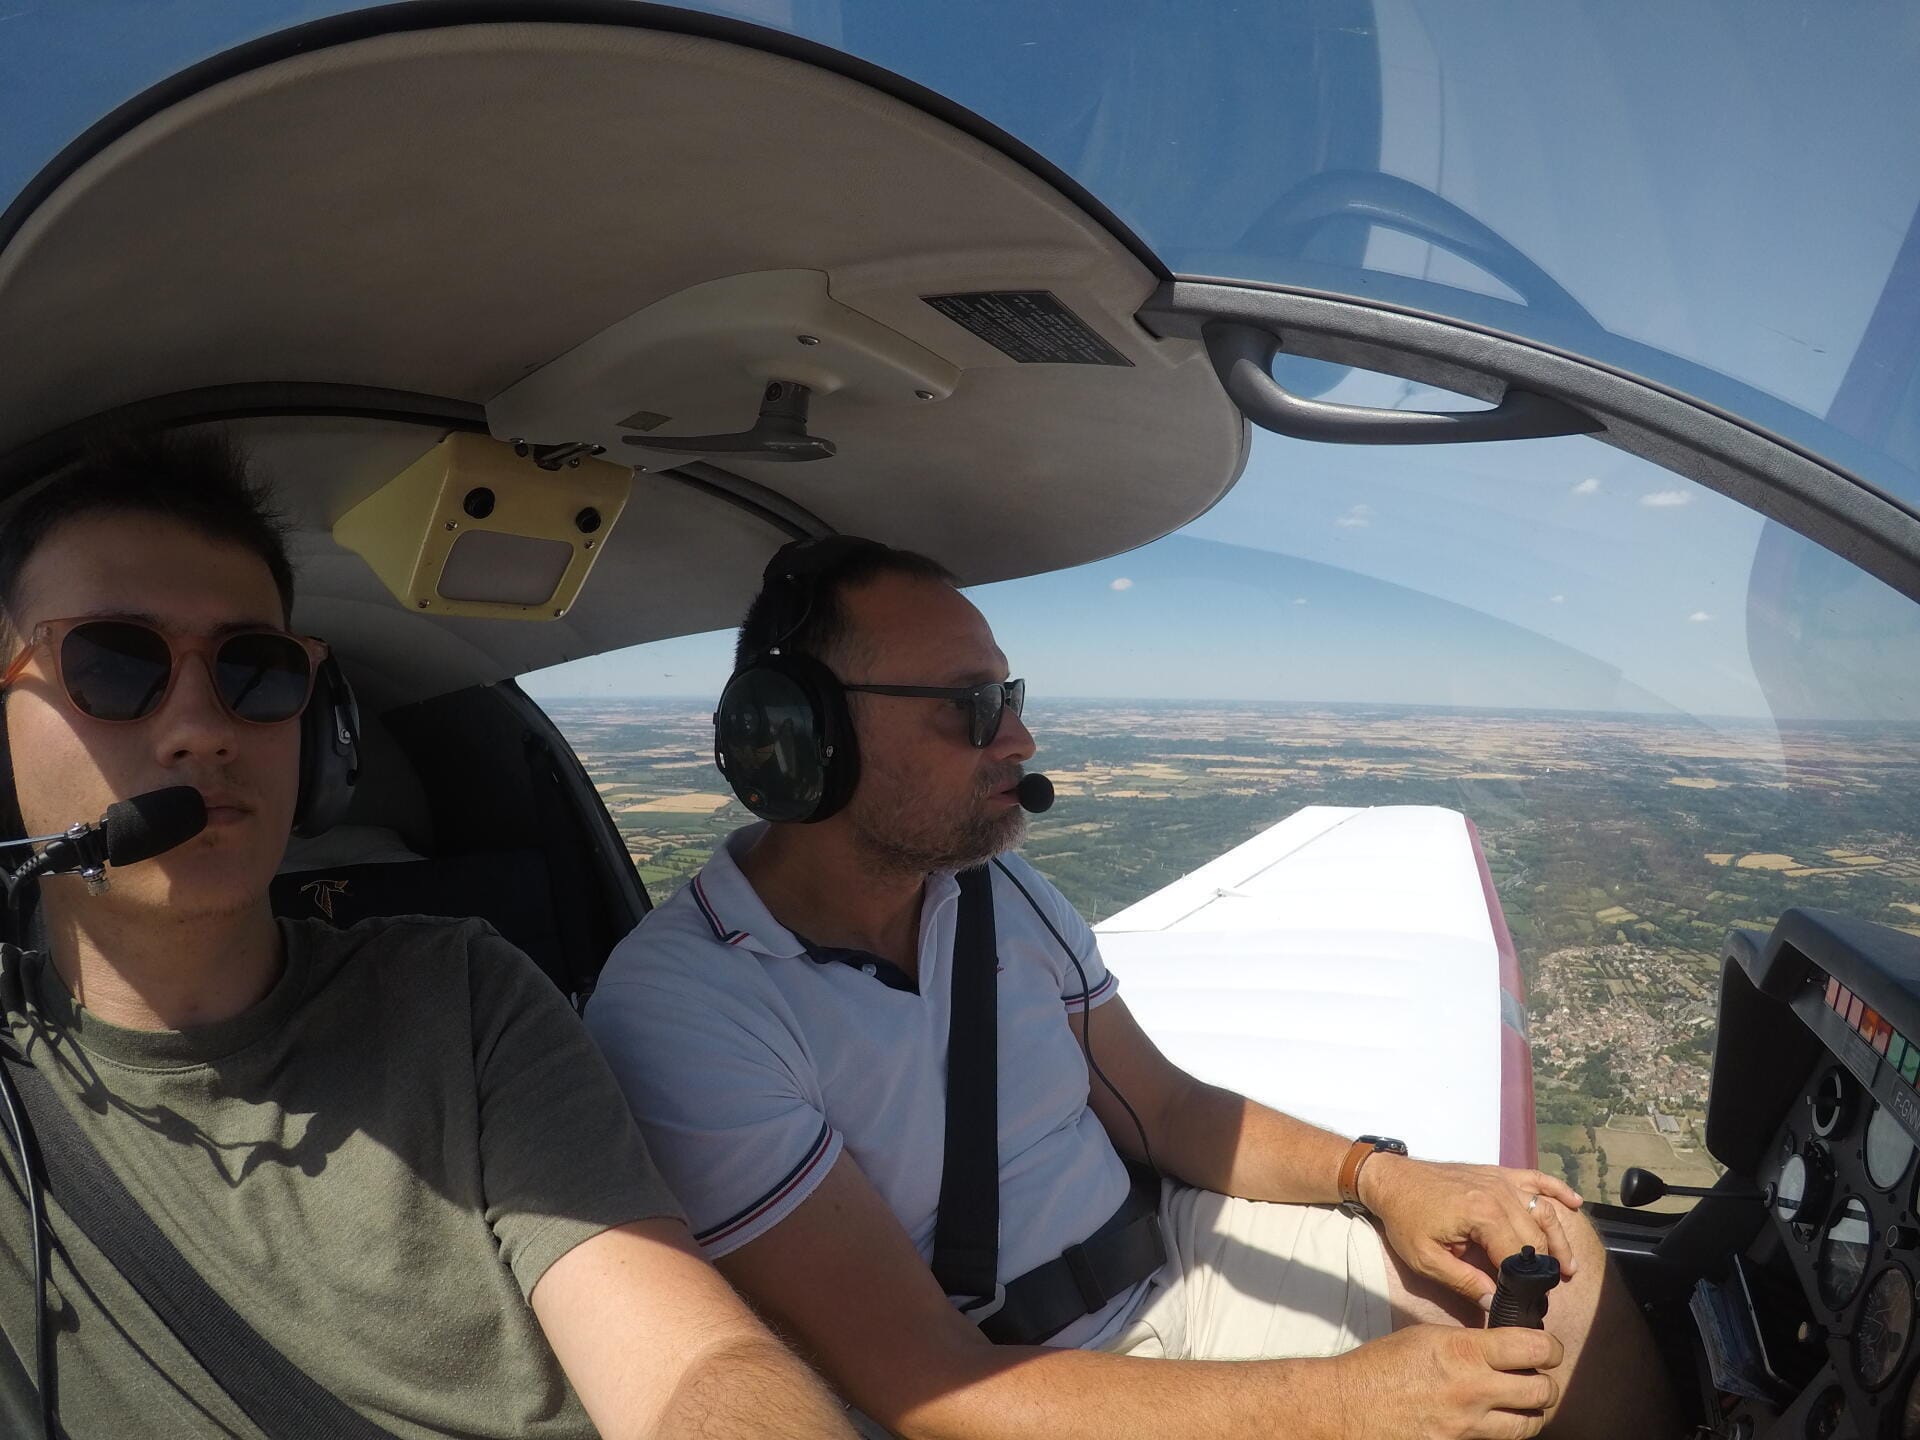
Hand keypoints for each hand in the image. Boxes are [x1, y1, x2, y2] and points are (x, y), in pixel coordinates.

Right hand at [1326, 1324, 1562, 1439]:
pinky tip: (1495, 1418)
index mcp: (1464, 1351)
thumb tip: (1502, 1346)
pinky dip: (1505, 1429)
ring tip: (1524, 1400)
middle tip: (1539, 1375)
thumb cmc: (1382, 1365)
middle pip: (1543, 1391)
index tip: (1547, 1348)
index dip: (1550, 1347)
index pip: (1533, 1348)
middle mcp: (1473, 1389)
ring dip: (1533, 1411)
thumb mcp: (1428, 1337)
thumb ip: (1469, 1342)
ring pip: (1530, 1424)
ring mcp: (1469, 1425)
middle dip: (1547, 1382)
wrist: (1351, 1405)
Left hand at [1358, 1155, 1583, 1305]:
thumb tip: (1497, 1303)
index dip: (1527, 1284)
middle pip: (1537, 1237)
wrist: (1391, 1179)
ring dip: (1560, 1238)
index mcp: (1483, 1216)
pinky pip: (1536, 1178)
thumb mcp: (1426, 1259)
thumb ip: (1464, 1283)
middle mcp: (1499, 1194)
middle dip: (1547, 1266)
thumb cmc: (1405, 1218)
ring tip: (1569, 1266)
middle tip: (1550, 1291)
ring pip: (1543, 1211)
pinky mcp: (1498, 1172)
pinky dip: (1558, 1189)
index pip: (1519, 1257)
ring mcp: (1501, 1180)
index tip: (1529, 1303)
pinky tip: (1575, 1204)